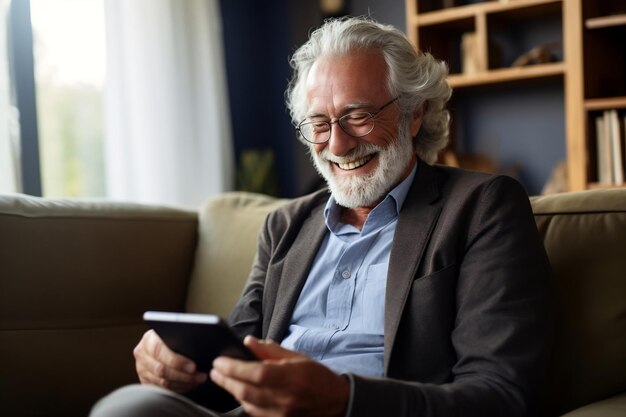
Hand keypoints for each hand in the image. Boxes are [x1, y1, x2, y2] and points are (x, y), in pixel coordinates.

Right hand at [133, 329, 207, 392]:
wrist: (162, 341)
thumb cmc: (173, 335)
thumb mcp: (175, 332)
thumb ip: (181, 339)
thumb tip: (197, 348)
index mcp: (148, 339)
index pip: (159, 351)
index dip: (177, 361)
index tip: (193, 366)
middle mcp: (142, 354)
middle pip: (161, 370)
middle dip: (183, 375)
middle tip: (199, 376)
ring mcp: (141, 369)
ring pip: (162, 382)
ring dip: (183, 383)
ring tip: (198, 380)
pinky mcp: (145, 380)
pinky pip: (161, 390)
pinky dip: (178, 389)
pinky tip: (189, 385)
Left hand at [210, 336, 349, 416]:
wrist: (336, 402)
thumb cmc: (317, 377)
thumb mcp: (297, 357)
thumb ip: (271, 350)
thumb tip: (248, 341)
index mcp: (291, 377)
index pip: (255, 373)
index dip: (234, 368)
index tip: (220, 361)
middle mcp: (285, 398)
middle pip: (246, 391)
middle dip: (226, 380)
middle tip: (215, 370)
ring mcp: (281, 413)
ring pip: (247, 404)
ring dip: (233, 391)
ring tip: (224, 379)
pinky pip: (255, 414)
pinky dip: (244, 402)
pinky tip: (240, 392)